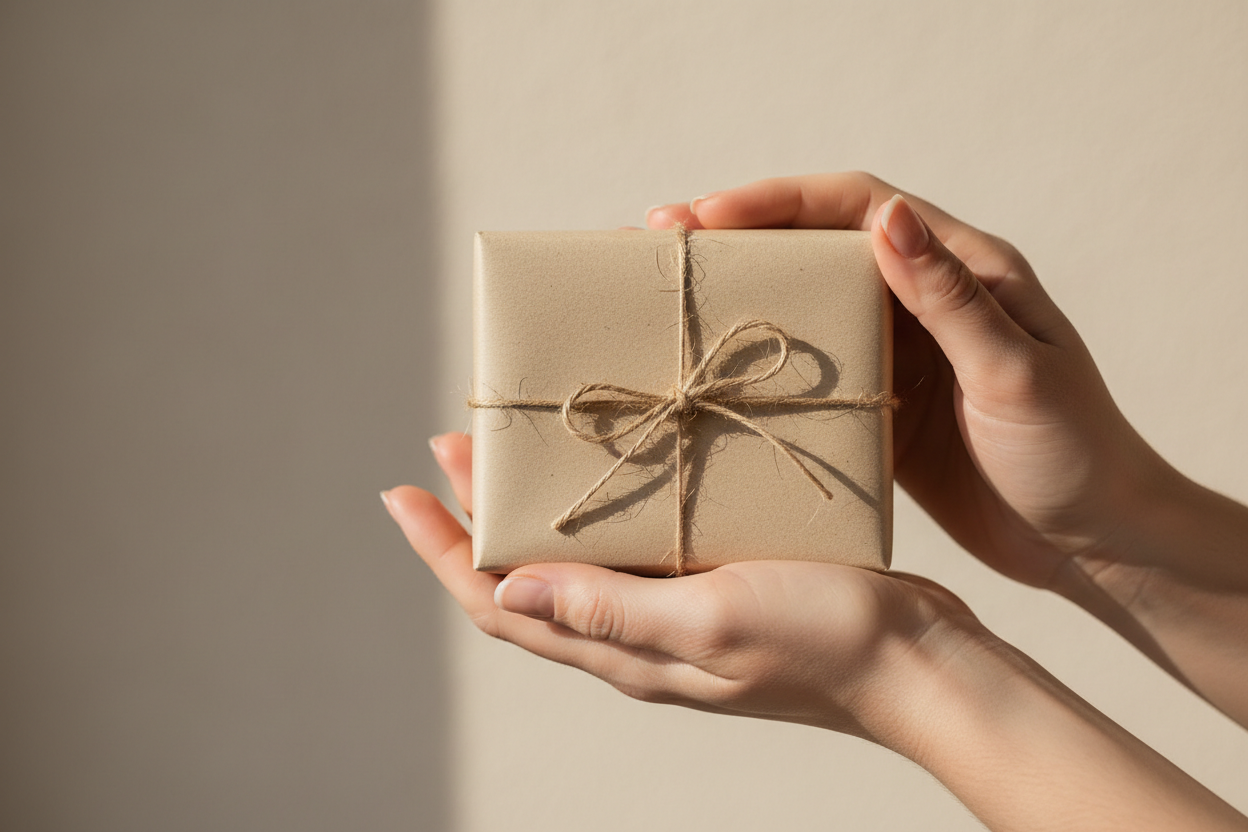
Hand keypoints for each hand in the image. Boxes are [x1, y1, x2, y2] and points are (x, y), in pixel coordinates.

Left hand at [386, 432, 982, 741]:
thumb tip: (506, 591)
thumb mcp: (708, 621)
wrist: (918, 661)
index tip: (400, 491)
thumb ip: (608, 609)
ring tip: (518, 447)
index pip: (500, 606)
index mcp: (623, 648)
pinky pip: (636, 547)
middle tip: (455, 443)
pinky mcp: (716, 585)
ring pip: (577, 559)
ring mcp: (676, 611)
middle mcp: (637, 634)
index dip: (442, 553)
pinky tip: (619, 464)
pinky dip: (604, 506)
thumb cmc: (825, 641)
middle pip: (527, 577)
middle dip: (478, 517)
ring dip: (536, 507)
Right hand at [648, 173, 1247, 724]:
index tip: (706, 215)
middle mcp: (922, 298)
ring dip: (740, 295)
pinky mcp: (879, 405)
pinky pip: (810, 369)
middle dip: (739, 237)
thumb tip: (885, 218)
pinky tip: (715, 373)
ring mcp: (896, 352)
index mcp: (964, 268)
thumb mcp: (1014, 373)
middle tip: (662, 245)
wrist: (1092, 540)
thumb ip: (951, 298)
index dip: (778, 200)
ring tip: (671, 301)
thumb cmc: (1072, 453)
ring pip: (805, 302)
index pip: (858, 206)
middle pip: (816, 245)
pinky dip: (762, 361)